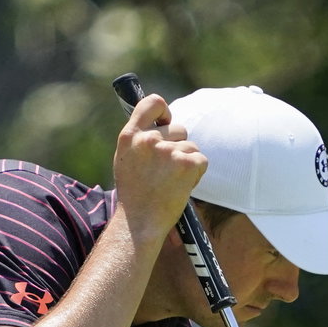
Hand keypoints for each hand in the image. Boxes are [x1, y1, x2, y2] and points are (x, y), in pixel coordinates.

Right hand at [113, 93, 206, 249]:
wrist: (140, 223)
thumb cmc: (135, 195)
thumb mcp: (126, 160)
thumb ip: (141, 139)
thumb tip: (163, 121)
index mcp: (129, 136)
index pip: (153, 103)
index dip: (164, 110)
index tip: (166, 121)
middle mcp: (148, 140)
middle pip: (179, 128)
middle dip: (178, 146)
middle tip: (165, 171)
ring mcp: (168, 151)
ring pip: (191, 147)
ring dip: (187, 162)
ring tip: (170, 182)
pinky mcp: (186, 164)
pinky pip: (201, 160)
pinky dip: (196, 173)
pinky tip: (181, 186)